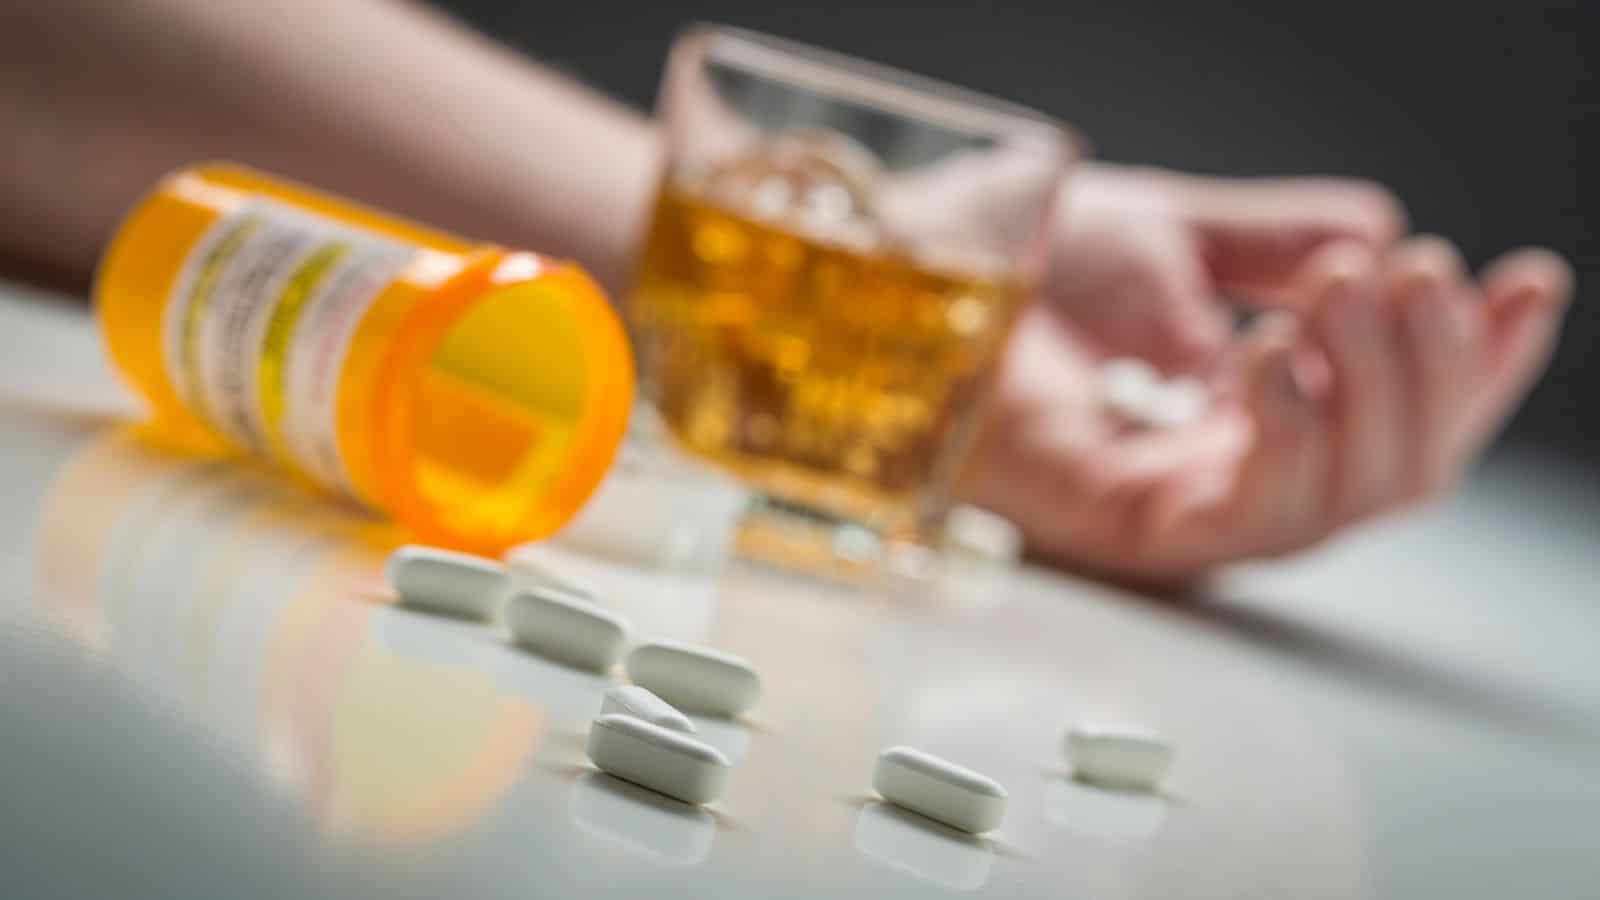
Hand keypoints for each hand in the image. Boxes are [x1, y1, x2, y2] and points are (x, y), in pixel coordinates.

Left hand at [968, 164, 1573, 582]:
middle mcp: (1233, 472)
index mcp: (1253, 409)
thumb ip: (1273, 243)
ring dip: (1374, 392)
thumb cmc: (1016, 261)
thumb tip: (1374, 230)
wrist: (903, 277)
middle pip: (1395, 470)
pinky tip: (1277, 353)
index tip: (1522, 282)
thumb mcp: (1172, 232)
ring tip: (1354, 290)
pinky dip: (1286, 436)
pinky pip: (1246, 515)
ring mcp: (1185, 511)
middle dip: (1432, 370)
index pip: (1399, 408)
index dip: (1476, 359)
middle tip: (1419, 272)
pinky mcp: (1129, 531)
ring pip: (1343, 501)